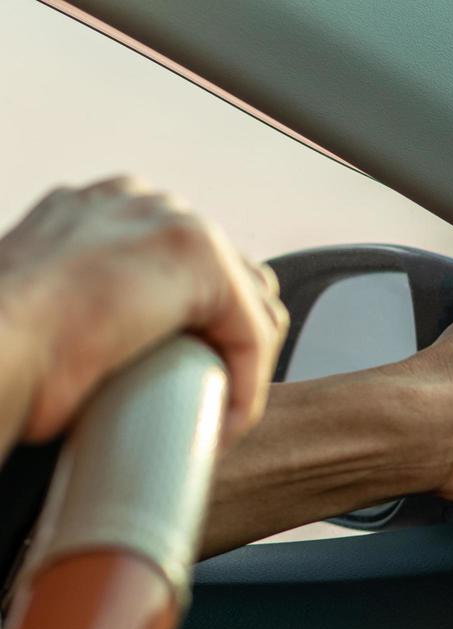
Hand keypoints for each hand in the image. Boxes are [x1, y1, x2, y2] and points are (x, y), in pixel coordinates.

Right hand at [0, 176, 287, 445]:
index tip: (181, 391)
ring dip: (239, 369)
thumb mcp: (47, 319)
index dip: (197, 333)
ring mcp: (168, 218)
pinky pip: (252, 331)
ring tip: (210, 425)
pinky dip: (246, 388)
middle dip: (227, 346)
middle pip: (228, 279)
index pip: (181, 269)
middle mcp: (135, 201)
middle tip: (201, 410)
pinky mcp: (197, 255)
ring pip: (247, 306)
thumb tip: (98, 358)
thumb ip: (80, 314)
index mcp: (96, 213)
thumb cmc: (4, 356)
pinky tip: (222, 427)